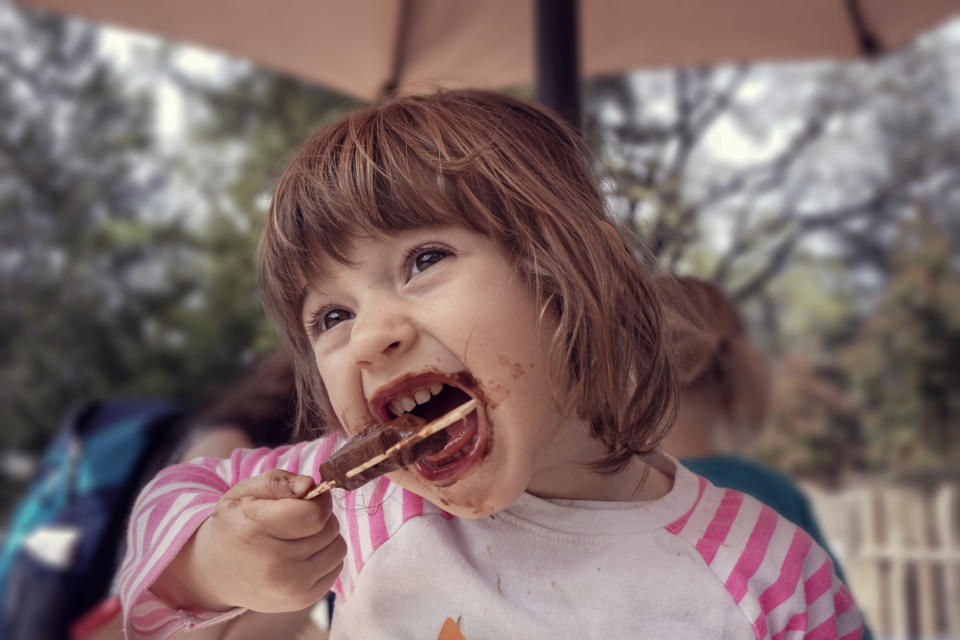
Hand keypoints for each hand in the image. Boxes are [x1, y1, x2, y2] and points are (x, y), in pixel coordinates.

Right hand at [154, 469, 345, 613]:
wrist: (214, 573)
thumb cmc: (235, 525)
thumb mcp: (244, 493)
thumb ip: (277, 481)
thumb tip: (309, 485)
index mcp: (255, 529)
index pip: (314, 513)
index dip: (318, 499)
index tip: (308, 497)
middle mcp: (273, 564)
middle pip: (328, 529)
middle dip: (320, 516)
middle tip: (298, 518)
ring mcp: (289, 587)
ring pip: (338, 548)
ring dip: (326, 537)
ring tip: (300, 536)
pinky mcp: (302, 601)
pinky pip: (336, 568)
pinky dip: (325, 557)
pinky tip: (302, 555)